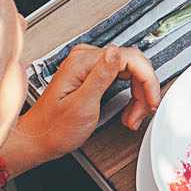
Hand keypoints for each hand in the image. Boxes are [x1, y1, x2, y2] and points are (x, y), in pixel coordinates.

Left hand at [15, 41, 161, 165]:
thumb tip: (116, 52)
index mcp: (83, 62)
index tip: (152, 99)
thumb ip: (101, 76)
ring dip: (137, 96)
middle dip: (142, 91)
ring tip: (132, 118)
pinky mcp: (92, 76)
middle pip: (133, 65)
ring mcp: (89, 66)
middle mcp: (86, 59)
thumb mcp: (82, 105)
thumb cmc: (54, 128)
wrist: (38, 139)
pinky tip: (126, 112)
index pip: (131, 58)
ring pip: (130, 73)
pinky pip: (121, 79)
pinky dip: (129, 96)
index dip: (147, 79)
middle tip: (142, 114)